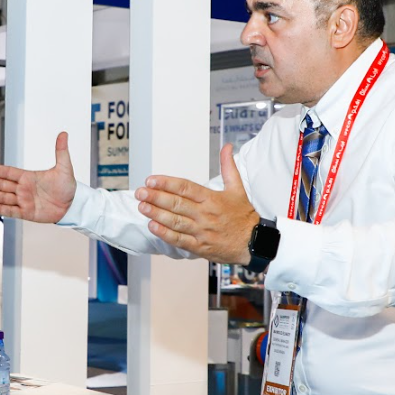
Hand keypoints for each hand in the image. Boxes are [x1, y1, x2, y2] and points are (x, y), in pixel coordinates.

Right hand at [0, 132, 76, 222]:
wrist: (73, 205)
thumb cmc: (68, 186)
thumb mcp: (65, 167)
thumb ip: (61, 151)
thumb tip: (63, 134)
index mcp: (29, 177)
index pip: (8, 172)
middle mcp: (24, 189)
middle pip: (1, 184)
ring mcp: (24, 201)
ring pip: (3, 197)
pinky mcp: (27, 213)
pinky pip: (11, 211)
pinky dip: (1, 209)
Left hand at [135, 144, 258, 263]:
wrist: (254, 242)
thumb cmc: (243, 216)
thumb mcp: (238, 188)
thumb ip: (228, 167)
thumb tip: (227, 147)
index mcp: (212, 199)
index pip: (186, 188)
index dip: (167, 183)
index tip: (151, 180)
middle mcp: (205, 214)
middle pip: (177, 204)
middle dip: (156, 197)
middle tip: (140, 192)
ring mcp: (202, 231)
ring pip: (175, 221)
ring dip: (156, 214)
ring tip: (142, 207)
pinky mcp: (200, 247)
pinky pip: (179, 240)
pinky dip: (165, 234)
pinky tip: (153, 226)